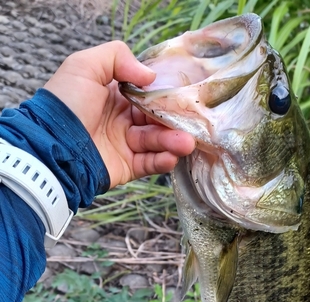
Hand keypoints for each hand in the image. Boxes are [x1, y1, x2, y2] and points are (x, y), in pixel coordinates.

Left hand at [44, 41, 194, 186]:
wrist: (50, 146)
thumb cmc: (65, 104)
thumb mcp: (84, 66)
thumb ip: (117, 57)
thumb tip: (149, 76)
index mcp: (114, 96)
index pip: (147, 95)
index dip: (164, 96)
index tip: (182, 97)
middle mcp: (122, 120)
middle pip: (156, 120)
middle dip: (174, 122)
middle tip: (190, 124)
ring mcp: (124, 144)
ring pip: (156, 142)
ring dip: (173, 142)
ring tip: (185, 143)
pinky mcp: (126, 167)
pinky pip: (149, 164)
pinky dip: (162, 161)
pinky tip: (171, 157)